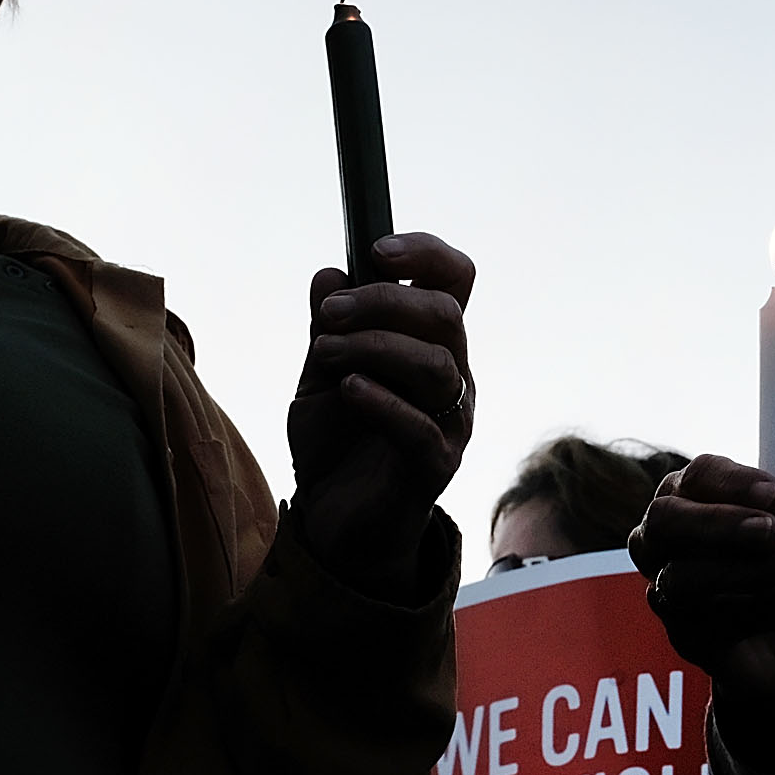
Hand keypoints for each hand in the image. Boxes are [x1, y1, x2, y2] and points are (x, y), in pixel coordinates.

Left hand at [287, 233, 475, 598]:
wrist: (332, 523)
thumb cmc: (335, 444)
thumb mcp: (319, 374)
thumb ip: (328, 329)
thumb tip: (329, 274)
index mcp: (430, 343)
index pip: (454, 281)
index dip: (425, 255)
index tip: (376, 251)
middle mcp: (452, 376)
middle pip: (444, 315)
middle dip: (382, 302)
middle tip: (330, 314)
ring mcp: (451, 421)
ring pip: (435, 364)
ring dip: (373, 348)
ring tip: (324, 356)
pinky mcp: (436, 465)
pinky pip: (421, 425)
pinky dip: (383, 401)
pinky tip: (348, 390)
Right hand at [625, 453, 774, 766]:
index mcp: (694, 502)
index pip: (696, 477)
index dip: (732, 482)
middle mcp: (667, 543)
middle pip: (664, 520)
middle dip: (720, 522)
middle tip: (771, 531)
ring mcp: (669, 592)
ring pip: (682, 577)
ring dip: (744, 570)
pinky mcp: (685, 637)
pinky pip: (710, 622)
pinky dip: (763, 609)